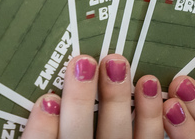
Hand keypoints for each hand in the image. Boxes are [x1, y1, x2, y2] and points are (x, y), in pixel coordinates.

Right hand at [22, 54, 162, 138]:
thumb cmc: (78, 136)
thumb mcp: (52, 137)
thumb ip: (44, 128)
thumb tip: (45, 98)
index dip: (42, 129)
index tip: (46, 100)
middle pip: (78, 137)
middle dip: (80, 102)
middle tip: (83, 63)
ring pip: (118, 136)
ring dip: (118, 100)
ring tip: (116, 64)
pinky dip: (152, 114)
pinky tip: (148, 83)